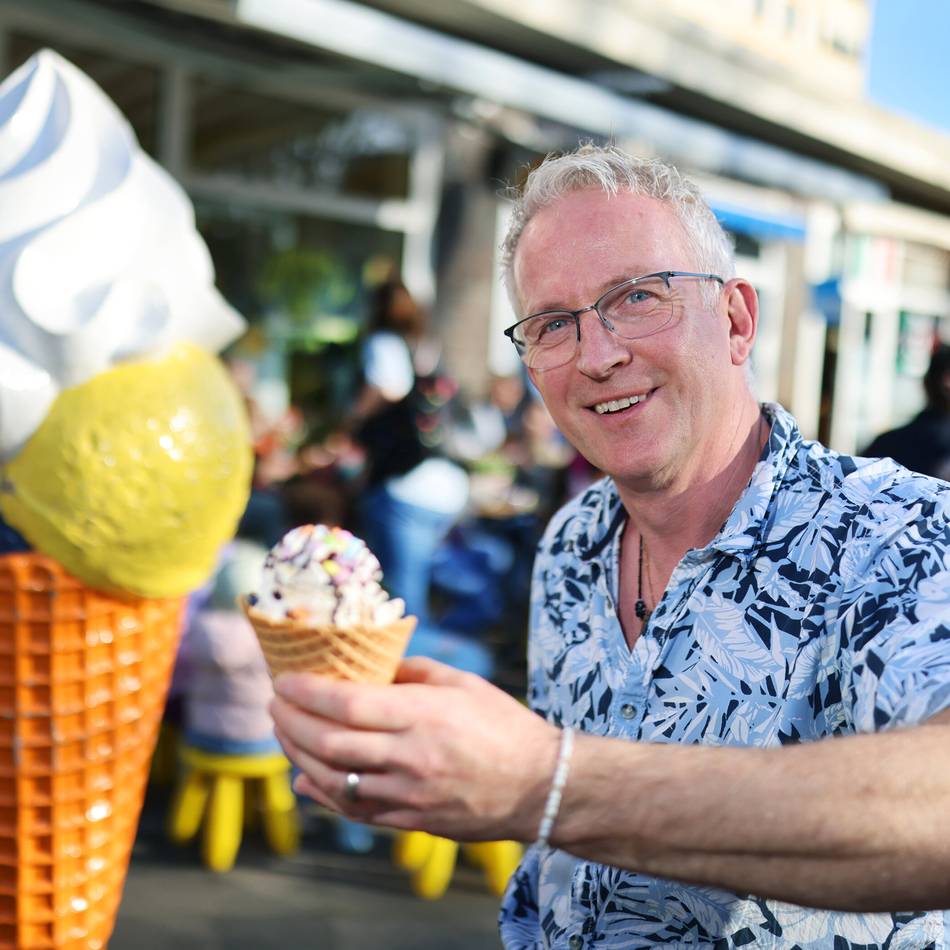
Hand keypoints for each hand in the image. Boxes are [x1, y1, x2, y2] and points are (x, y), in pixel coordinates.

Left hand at [270, 657, 559, 841]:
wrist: (539, 785)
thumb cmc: (503, 725)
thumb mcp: (463, 683)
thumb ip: (413, 672)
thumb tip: (370, 665)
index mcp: (423, 715)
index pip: (348, 703)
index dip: (308, 692)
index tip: (284, 680)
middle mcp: (410, 756)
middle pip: (331, 742)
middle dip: (292, 722)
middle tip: (275, 704)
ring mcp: (409, 794)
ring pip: (334, 779)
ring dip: (299, 755)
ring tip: (285, 733)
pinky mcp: (411, 821)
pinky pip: (355, 810)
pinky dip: (322, 795)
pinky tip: (304, 778)